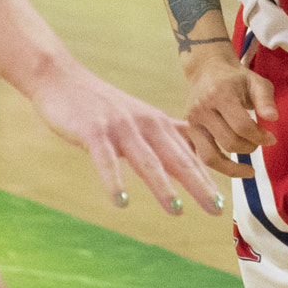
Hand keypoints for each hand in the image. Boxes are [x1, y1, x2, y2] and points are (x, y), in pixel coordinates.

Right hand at [29, 58, 224, 214]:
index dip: (209, 175)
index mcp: (157, 123)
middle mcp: (144, 125)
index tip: (226, 199)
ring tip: (176, 209)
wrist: (61, 78)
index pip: (190, 153)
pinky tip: (121, 202)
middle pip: (177, 158)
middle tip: (216, 208)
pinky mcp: (93, 132)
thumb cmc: (100, 103)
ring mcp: (120, 128)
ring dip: (162, 186)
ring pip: (146, 161)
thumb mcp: (139, 116)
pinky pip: (106, 161)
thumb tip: (193, 151)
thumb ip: (165, 133)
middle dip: (199, 184)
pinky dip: (114, 182)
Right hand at [183, 46, 277, 178]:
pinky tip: (233, 168)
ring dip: (233, 167)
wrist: (207, 70)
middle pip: (229, 142)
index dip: (260, 137)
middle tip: (259, 142)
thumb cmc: (236, 78)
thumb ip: (265, 99)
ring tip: (249, 169)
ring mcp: (192, 121)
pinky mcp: (188, 131)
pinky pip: (201, 157)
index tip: (271, 138)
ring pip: (210, 157)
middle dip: (250, 147)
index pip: (242, 125)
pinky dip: (218, 167)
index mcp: (220, 94)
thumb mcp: (256, 81)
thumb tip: (273, 118)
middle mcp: (202, 109)